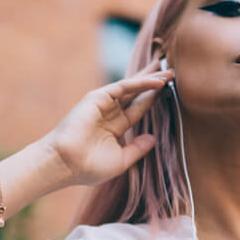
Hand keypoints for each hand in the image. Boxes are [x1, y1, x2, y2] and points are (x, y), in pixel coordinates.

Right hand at [44, 58, 172, 186]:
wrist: (66, 164)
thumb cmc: (89, 167)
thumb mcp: (121, 160)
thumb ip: (137, 148)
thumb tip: (154, 138)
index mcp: (114, 128)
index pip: (138, 110)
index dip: (153, 100)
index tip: (169, 92)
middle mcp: (109, 113)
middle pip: (137, 94)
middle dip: (154, 83)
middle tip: (172, 73)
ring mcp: (103, 104)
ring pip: (132, 87)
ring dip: (151, 78)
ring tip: (170, 72)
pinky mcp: (97, 97)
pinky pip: (124, 86)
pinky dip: (141, 83)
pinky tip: (157, 81)